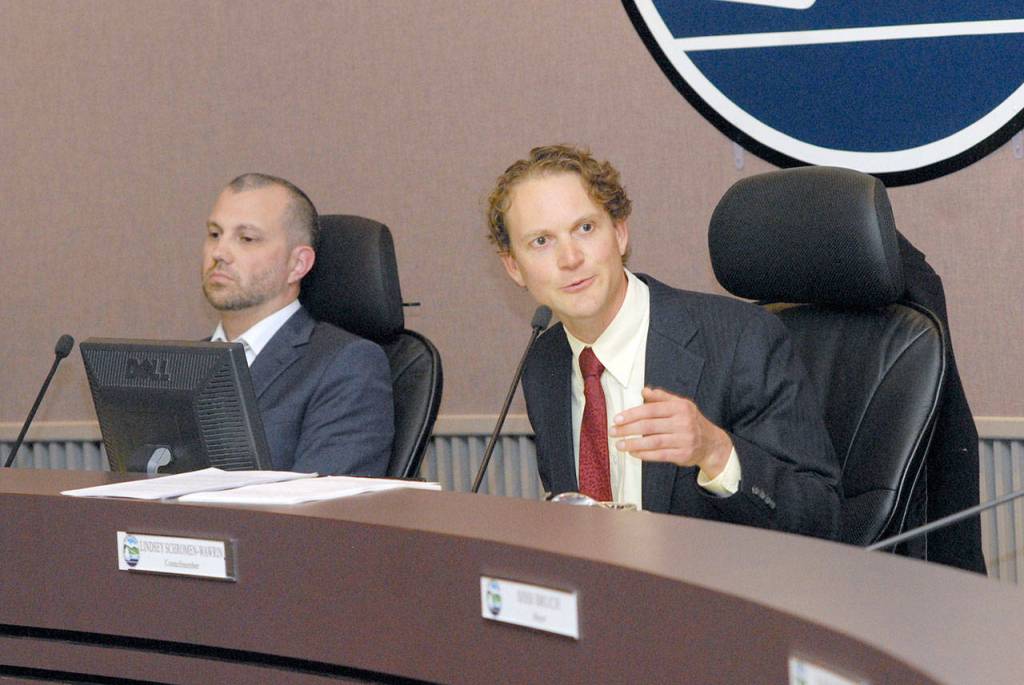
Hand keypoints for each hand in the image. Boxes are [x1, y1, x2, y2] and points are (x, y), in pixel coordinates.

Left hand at [609, 387, 732, 476]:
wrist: (711, 443)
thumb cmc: (691, 421)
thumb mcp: (681, 404)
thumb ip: (662, 398)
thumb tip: (644, 391)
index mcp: (680, 408)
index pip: (651, 410)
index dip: (632, 414)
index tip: (617, 418)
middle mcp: (683, 423)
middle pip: (649, 426)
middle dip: (628, 429)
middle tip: (613, 431)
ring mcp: (684, 440)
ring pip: (653, 442)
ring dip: (633, 444)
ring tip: (619, 445)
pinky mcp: (683, 455)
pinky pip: (660, 455)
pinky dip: (644, 454)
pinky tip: (633, 453)